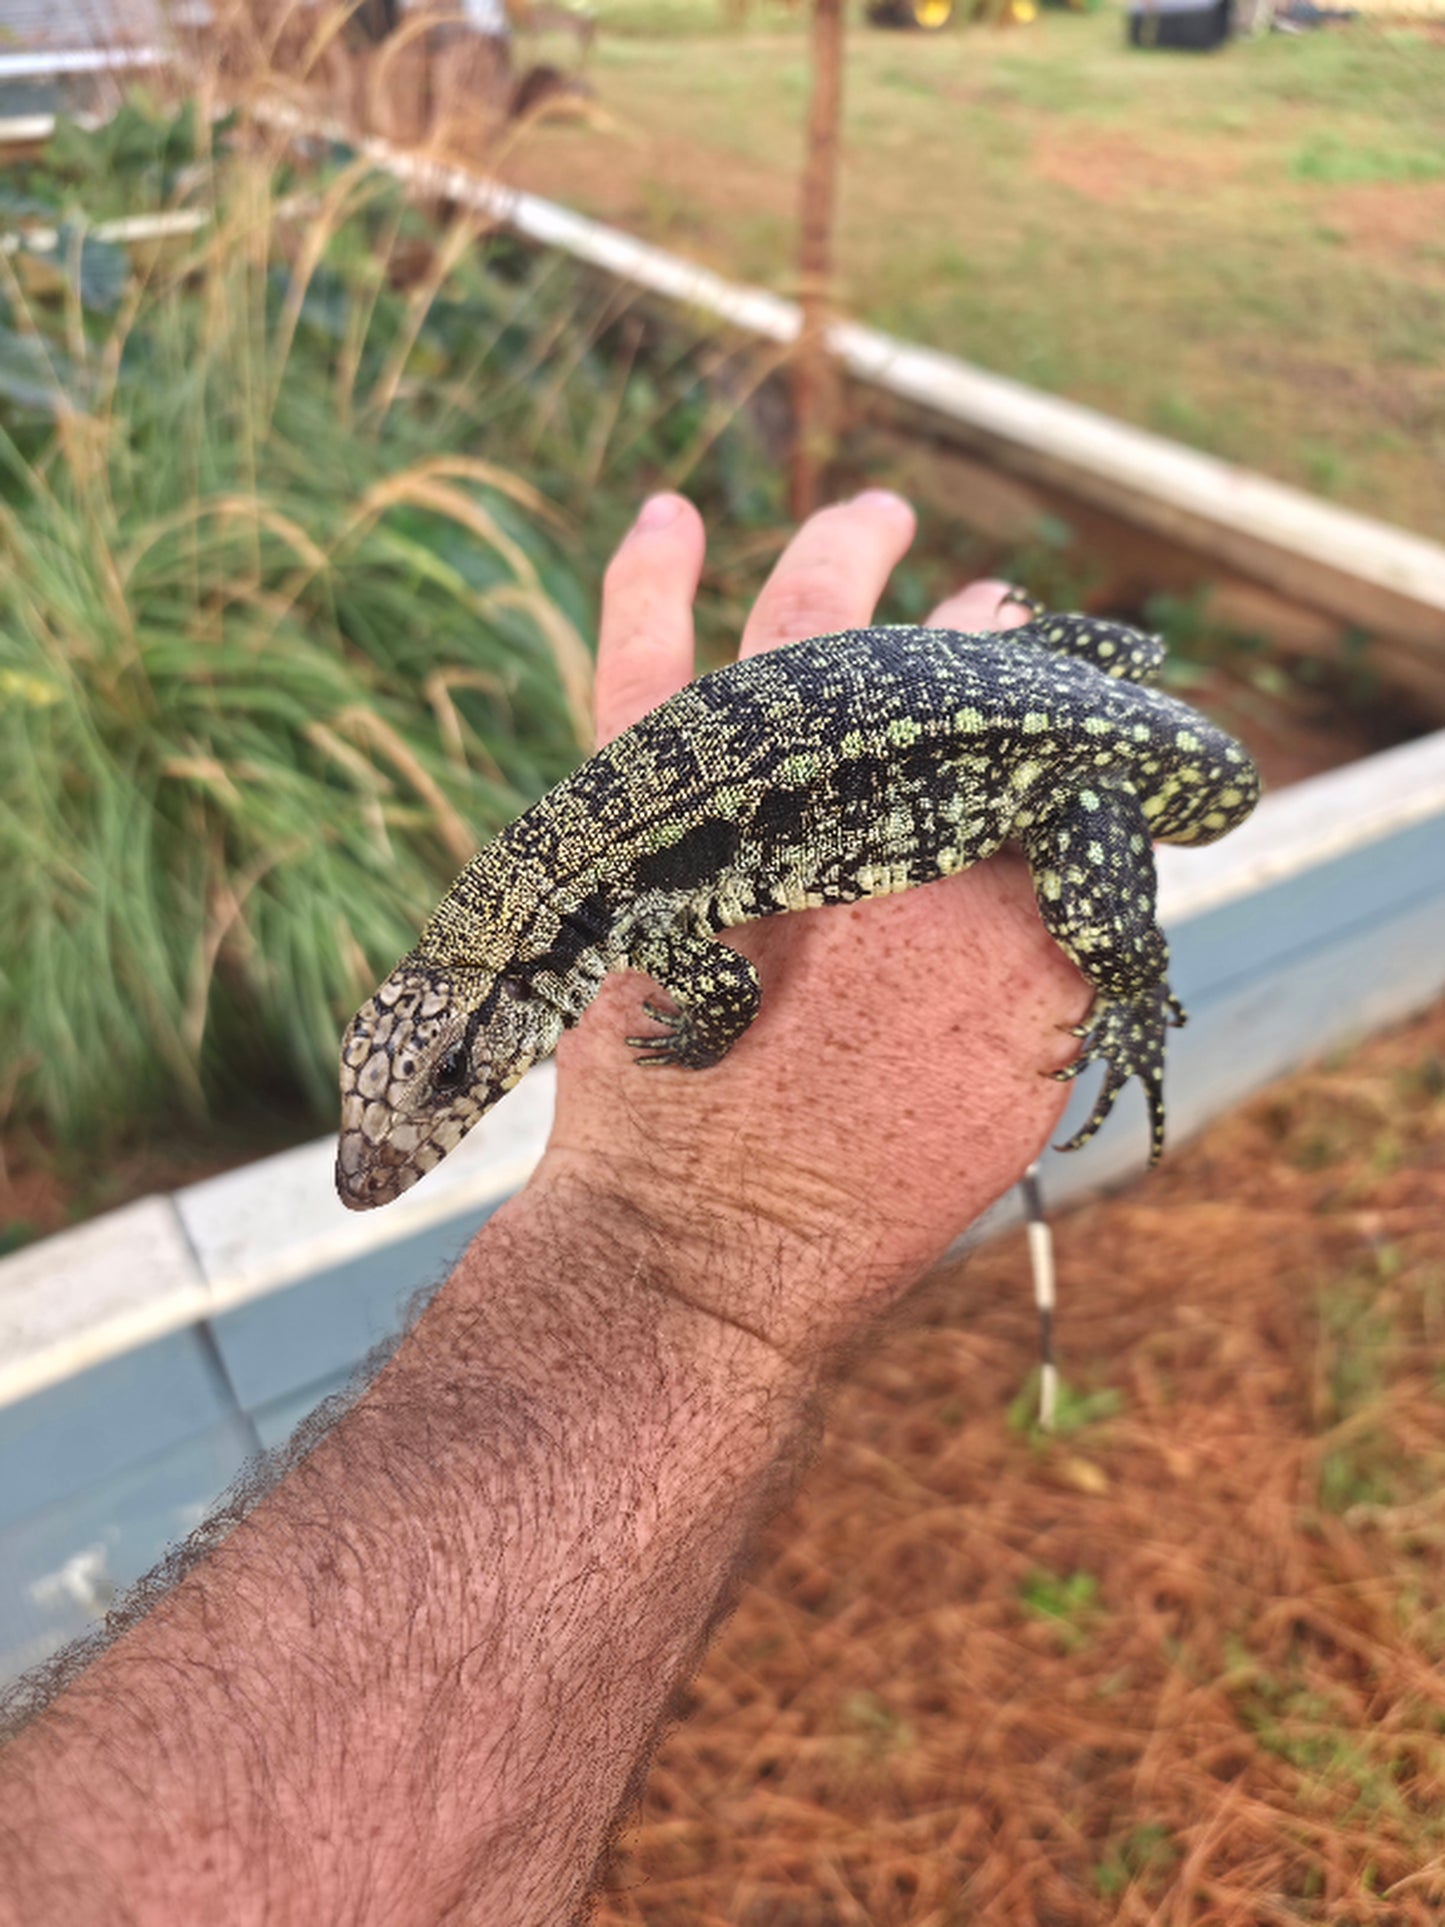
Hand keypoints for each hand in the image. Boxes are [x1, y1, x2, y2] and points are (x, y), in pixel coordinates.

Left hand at [538, 490, 1087, 1360]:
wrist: (705, 1238)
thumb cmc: (867, 1186)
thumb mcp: (1017, 1073)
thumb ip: (1050, 946)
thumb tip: (1059, 856)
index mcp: (988, 868)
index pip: (1038, 743)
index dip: (1052, 711)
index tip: (1062, 701)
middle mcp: (876, 802)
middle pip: (934, 673)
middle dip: (971, 640)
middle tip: (993, 614)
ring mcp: (750, 791)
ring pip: (805, 630)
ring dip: (846, 557)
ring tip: (878, 511)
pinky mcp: (637, 805)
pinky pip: (639, 665)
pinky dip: (645, 585)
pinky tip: (665, 517)